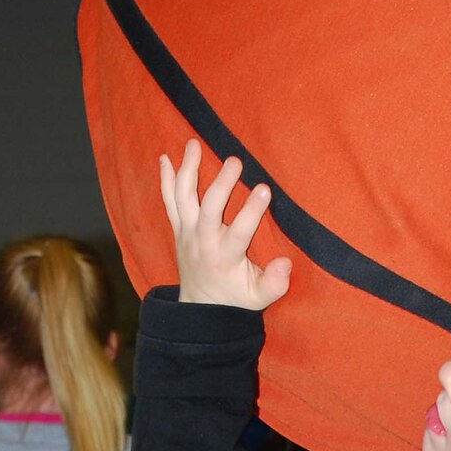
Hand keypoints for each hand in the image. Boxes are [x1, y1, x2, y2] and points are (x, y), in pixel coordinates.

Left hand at [161, 141, 291, 309]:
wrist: (201, 306)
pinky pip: (169, 202)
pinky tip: (164, 158)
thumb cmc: (235, 297)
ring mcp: (188, 233)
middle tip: (235, 160)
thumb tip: (286, 263)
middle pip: (209, 210)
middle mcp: (203, 242)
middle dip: (220, 184)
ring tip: (194, 144)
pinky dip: (166, 180)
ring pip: (184, 199)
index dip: (252, 211)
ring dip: (187, 170)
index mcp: (225, 257)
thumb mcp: (259, 298)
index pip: (240, 231)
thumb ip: (275, 283)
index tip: (265, 189)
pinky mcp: (179, 228)